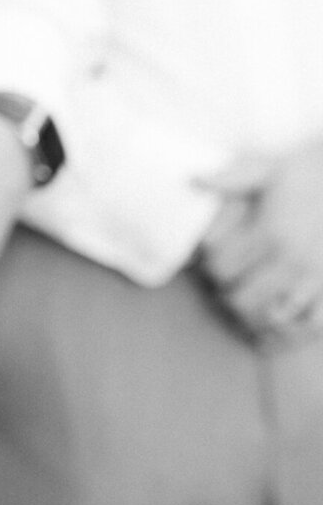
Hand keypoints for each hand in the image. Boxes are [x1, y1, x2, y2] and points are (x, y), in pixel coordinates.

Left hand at [199, 139, 322, 343]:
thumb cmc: (312, 178)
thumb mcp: (272, 169)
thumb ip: (233, 178)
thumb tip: (194, 178)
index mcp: (272, 233)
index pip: (219, 266)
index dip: (209, 264)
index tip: (211, 260)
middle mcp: (293, 262)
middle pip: (239, 300)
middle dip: (228, 293)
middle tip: (228, 284)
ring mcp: (316, 282)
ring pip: (268, 319)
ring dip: (253, 316)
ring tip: (248, 303)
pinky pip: (308, 327)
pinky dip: (287, 335)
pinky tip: (273, 328)